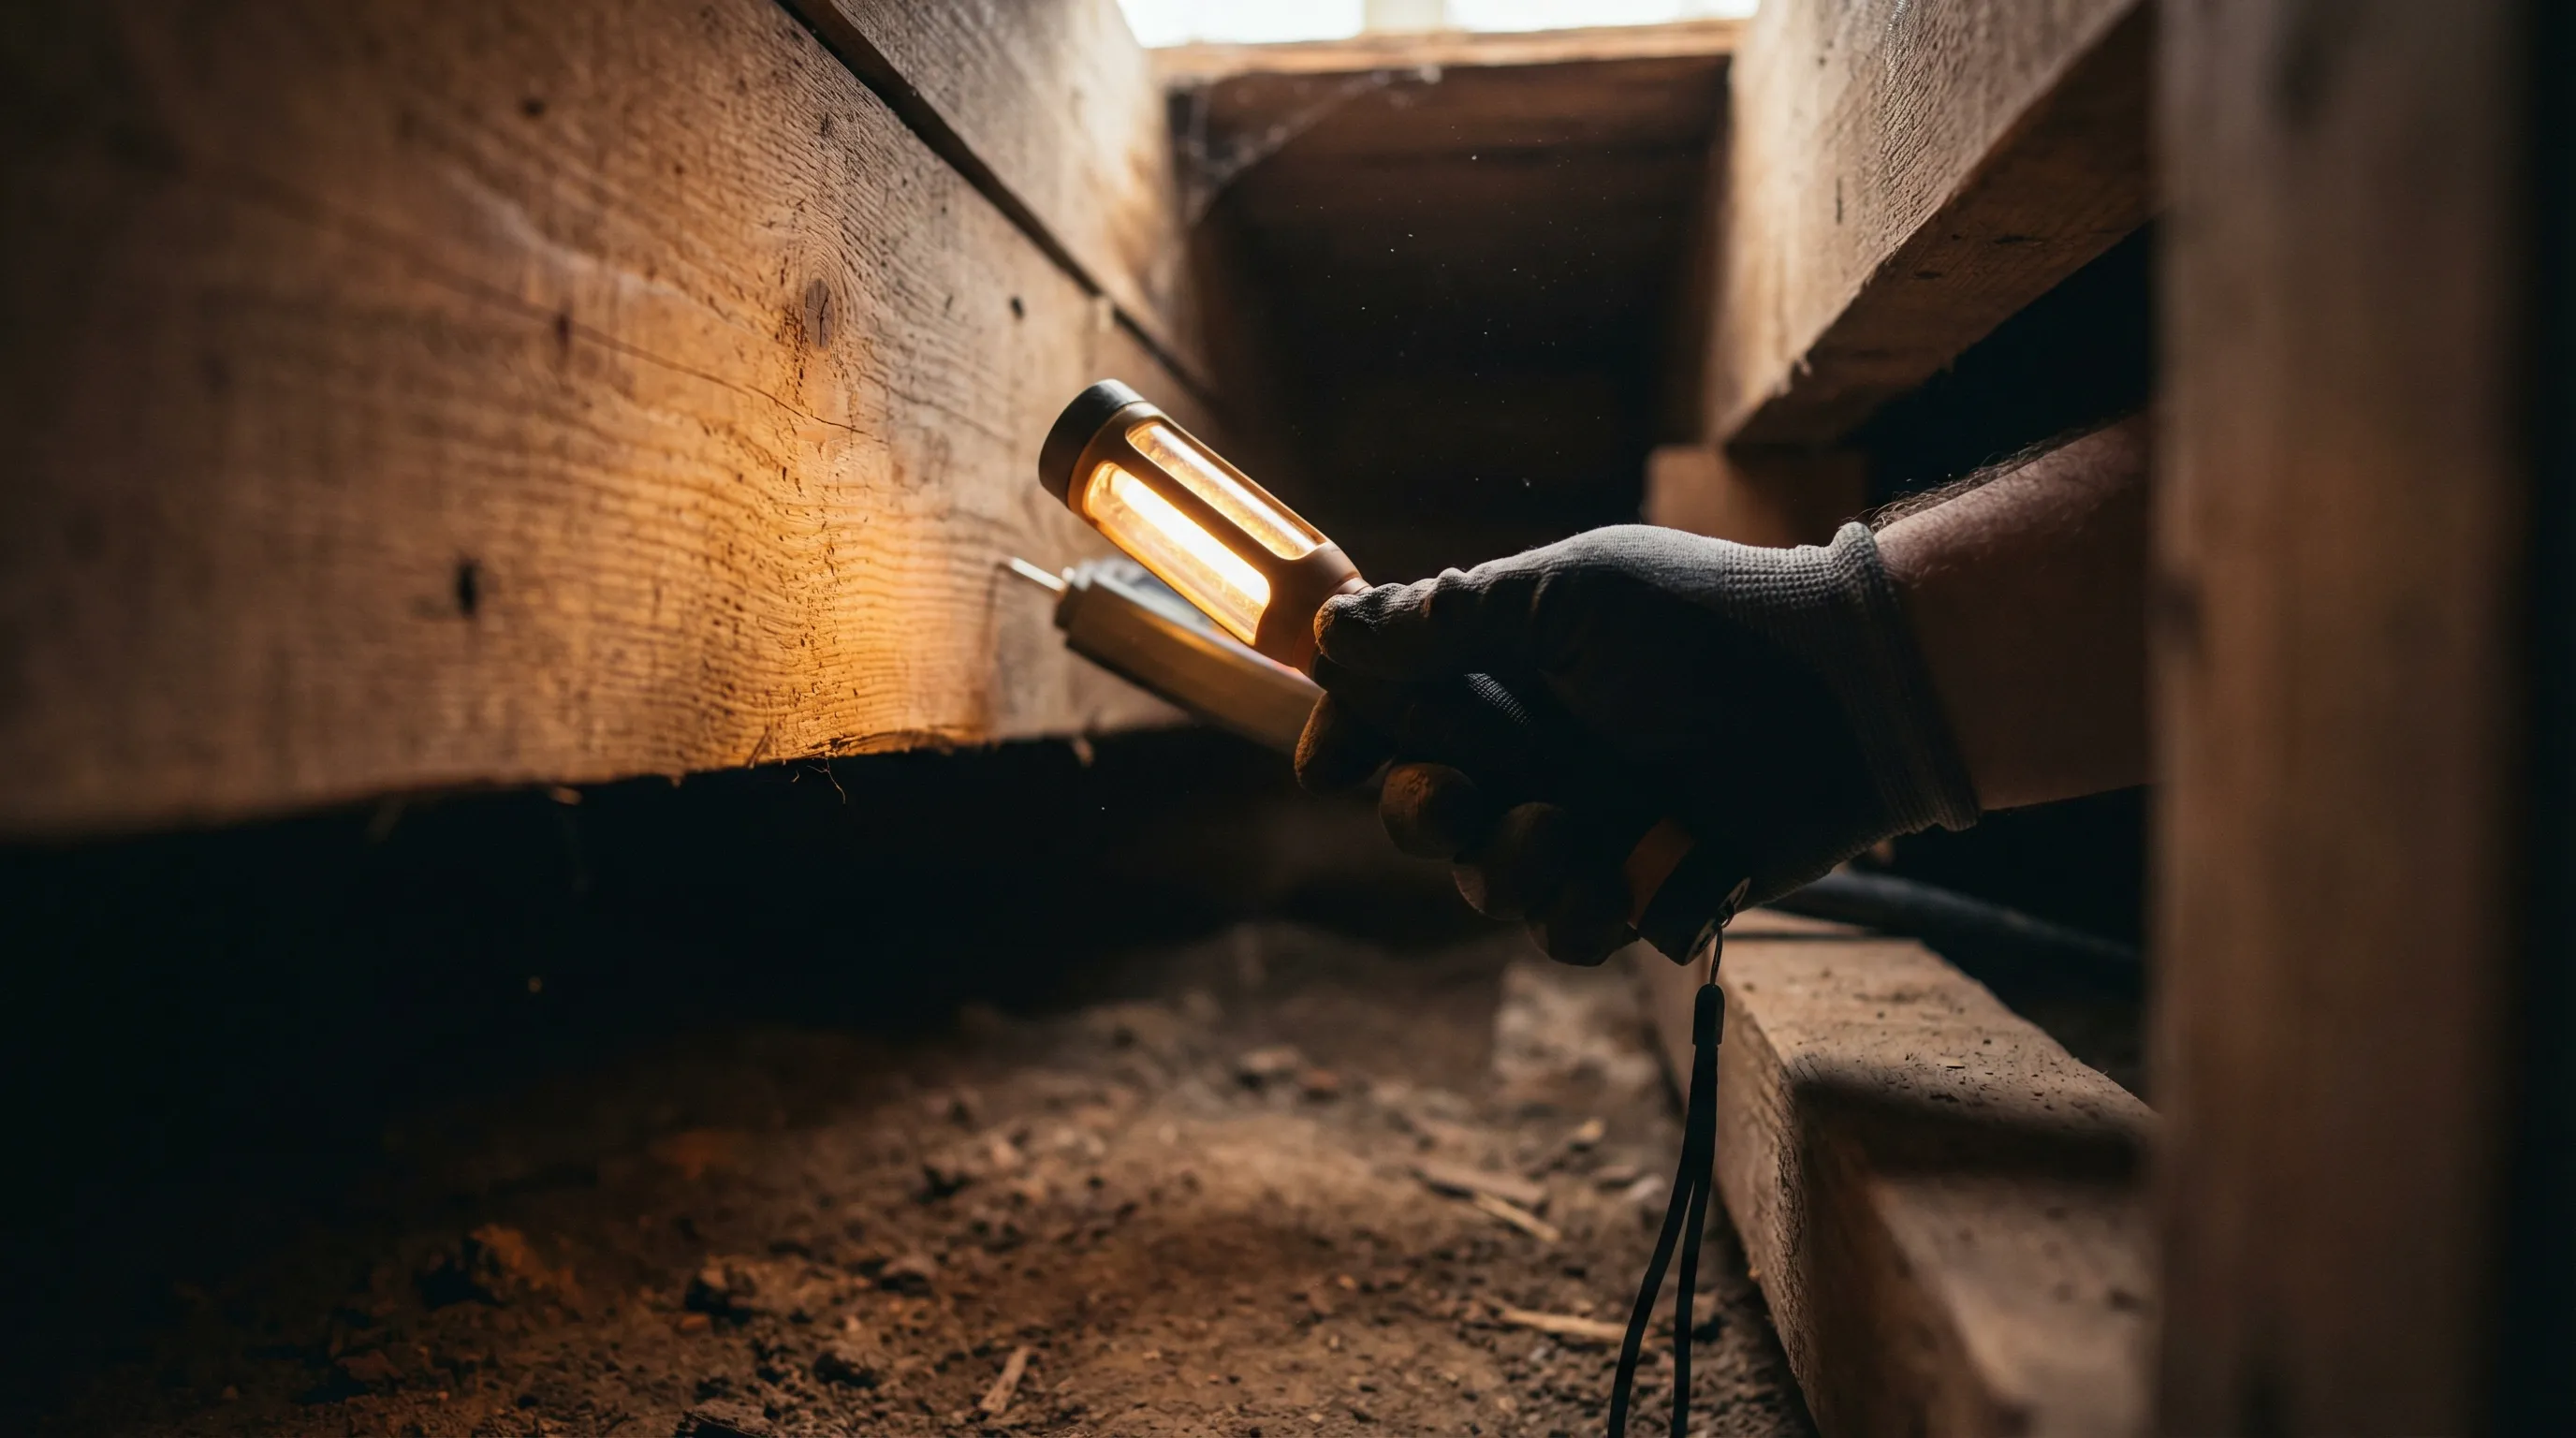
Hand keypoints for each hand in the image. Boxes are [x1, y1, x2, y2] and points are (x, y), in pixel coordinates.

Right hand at [1294, 523, 1977, 964]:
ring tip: (1568, 831)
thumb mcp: (1569, 597)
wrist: (1846, 693)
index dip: (1354, 742)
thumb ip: (1450, 620)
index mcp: (1507, 676)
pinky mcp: (1641, 890)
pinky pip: (1569, 935)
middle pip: (1423, 812)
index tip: (1334, 765)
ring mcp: (1587, 826)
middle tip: (1457, 801)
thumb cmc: (1708, 624)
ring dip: (1512, 864)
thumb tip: (1330, 629)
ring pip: (1488, 884)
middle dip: (1422, 814)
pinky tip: (1627, 881)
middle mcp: (1537, 755)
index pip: (1393, 717)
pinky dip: (1585, 914)